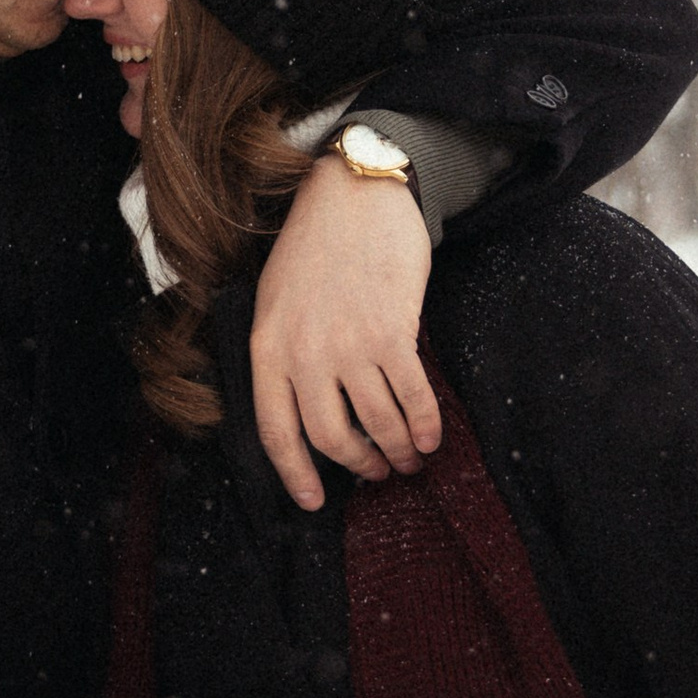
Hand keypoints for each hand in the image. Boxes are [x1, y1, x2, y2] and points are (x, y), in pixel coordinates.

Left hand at [252, 153, 440, 511]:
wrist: (355, 194)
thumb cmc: (315, 247)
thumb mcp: (274, 301)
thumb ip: (284, 355)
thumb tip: (310, 414)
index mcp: (266, 347)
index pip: (275, 431)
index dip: (295, 476)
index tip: (314, 503)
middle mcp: (303, 353)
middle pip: (331, 438)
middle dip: (358, 464)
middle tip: (377, 472)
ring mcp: (348, 344)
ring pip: (377, 423)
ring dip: (397, 450)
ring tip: (408, 458)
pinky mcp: (392, 332)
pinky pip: (411, 398)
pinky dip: (424, 426)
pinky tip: (430, 438)